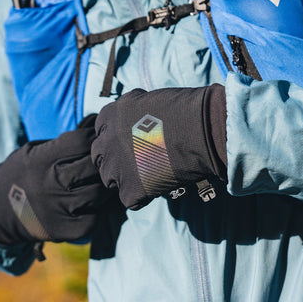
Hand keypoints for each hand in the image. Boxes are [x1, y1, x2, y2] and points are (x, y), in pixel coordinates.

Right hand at [0, 115, 112, 244]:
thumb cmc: (23, 174)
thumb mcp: (34, 151)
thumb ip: (65, 140)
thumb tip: (97, 121)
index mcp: (40, 161)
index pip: (81, 142)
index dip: (93, 136)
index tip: (98, 137)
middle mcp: (49, 185)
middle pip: (94, 167)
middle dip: (103, 160)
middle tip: (106, 160)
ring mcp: (59, 209)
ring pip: (99, 192)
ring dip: (104, 185)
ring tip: (100, 180)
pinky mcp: (67, 229)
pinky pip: (96, 215)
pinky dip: (97, 207)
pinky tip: (91, 201)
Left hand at [91, 85, 226, 209]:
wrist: (201, 130)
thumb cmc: (185, 110)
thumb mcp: (151, 101)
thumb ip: (136, 113)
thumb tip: (141, 123)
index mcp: (110, 115)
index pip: (102, 132)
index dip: (119, 138)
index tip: (135, 141)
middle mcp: (106, 140)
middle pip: (101, 157)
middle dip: (117, 160)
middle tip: (141, 161)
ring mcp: (116, 167)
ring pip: (112, 180)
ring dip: (128, 179)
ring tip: (152, 175)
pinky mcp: (131, 189)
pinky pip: (131, 200)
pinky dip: (145, 196)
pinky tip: (161, 186)